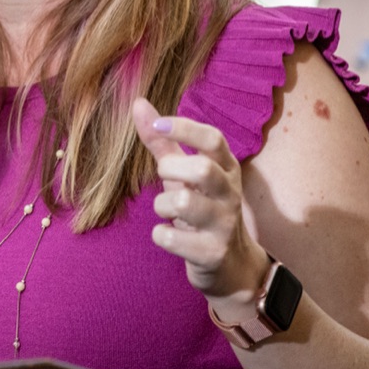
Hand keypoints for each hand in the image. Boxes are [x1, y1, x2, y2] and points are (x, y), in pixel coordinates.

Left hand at [131, 97, 270, 310]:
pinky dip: (161, 235)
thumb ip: (163, 142)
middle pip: (203, 169)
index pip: (214, 139)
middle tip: (164, 178)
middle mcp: (230, 193)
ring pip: (185, 203)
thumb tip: (138, 103)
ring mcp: (223, 224)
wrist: (230, 265)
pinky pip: (173, 239)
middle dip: (171, 169)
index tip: (158, 124)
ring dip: (162, 205)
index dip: (185, 127)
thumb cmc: (202, 208)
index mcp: (226, 168)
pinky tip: (168, 235)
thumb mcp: (185, 174)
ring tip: (166, 211)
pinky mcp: (212, 253)